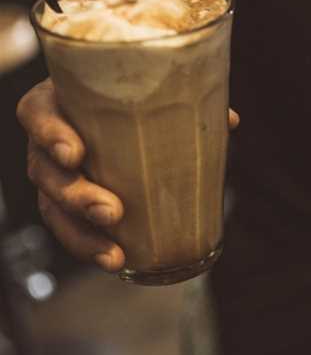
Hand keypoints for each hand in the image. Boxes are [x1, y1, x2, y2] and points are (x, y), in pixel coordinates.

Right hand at [16, 79, 239, 272]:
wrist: (125, 114)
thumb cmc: (133, 100)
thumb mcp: (151, 94)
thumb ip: (184, 102)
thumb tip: (228, 121)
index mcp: (61, 103)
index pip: (38, 113)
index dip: (49, 133)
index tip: (75, 153)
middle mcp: (49, 141)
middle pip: (45, 170)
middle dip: (76, 196)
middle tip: (112, 211)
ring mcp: (55, 175)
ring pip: (53, 207)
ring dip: (82, 235)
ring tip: (115, 254)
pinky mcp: (67, 205)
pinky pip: (70, 229)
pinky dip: (91, 246)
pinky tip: (116, 260)